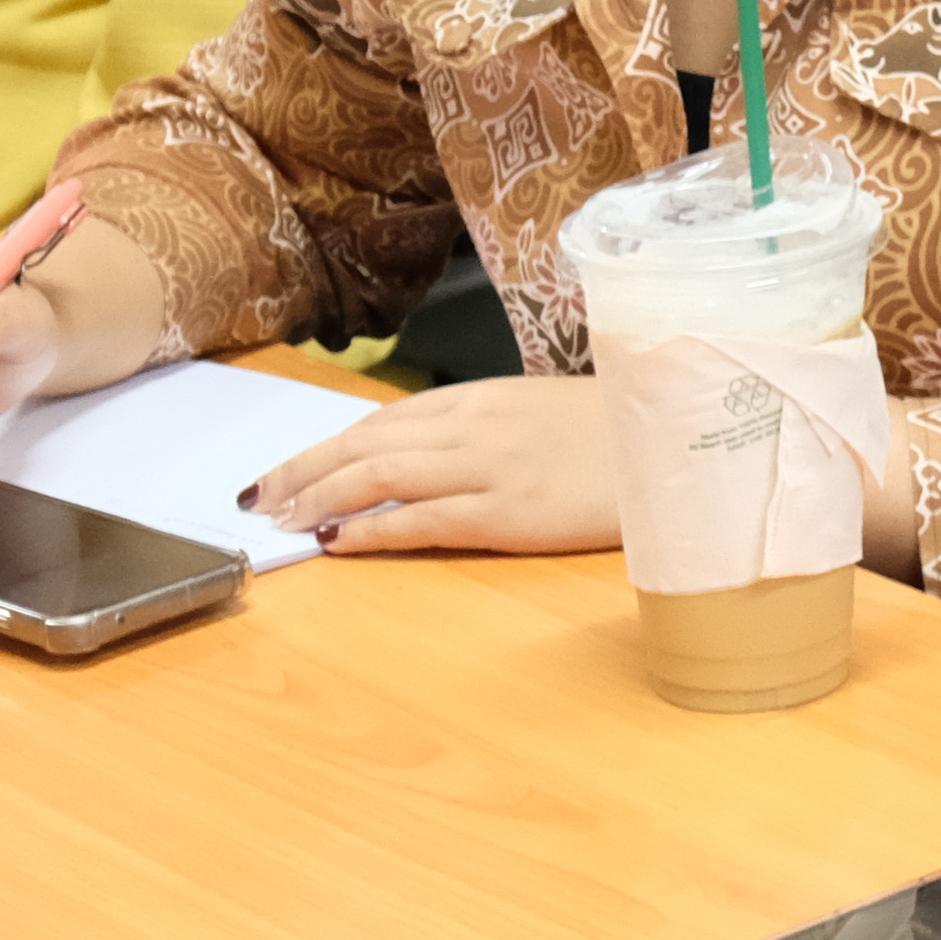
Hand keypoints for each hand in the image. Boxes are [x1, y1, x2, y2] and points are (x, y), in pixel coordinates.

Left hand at [244, 375, 616, 551]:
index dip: (328, 444)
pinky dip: (369, 529)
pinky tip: (336, 542)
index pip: (384, 418)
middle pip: (365, 443)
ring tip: (282, 520)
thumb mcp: (546, 414)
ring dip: (320, 497)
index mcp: (484, 398)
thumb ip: (492, 428)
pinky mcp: (505, 511)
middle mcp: (474, 425)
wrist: (679, 444)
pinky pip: (419, 519)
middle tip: (261, 497)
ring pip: (378, 475)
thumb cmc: (621, 435)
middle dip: (304, 470)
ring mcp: (487, 466)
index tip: (290, 466)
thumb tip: (440, 453)